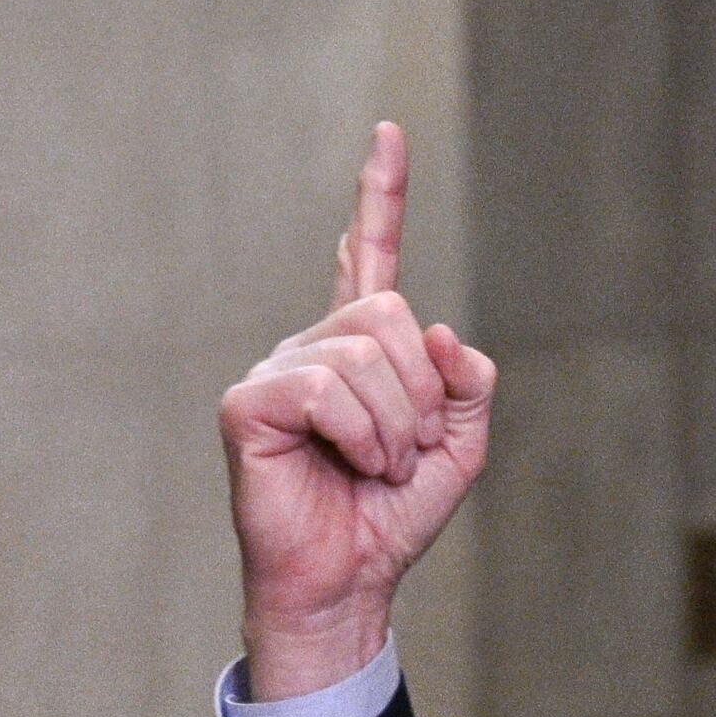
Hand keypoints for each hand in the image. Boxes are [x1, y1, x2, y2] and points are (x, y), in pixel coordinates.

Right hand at [219, 123, 498, 703]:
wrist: (350, 583)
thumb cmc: (392, 516)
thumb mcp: (460, 445)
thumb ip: (467, 383)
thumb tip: (436, 332)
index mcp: (363, 347)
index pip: (369, 253)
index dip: (380, 193)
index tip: (389, 133)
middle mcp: (314, 345)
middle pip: (390, 315)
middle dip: (420, 394)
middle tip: (403, 452)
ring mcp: (276, 369)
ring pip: (364, 353)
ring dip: (393, 428)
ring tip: (373, 469)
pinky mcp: (248, 403)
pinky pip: (325, 388)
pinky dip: (358, 436)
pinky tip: (345, 466)